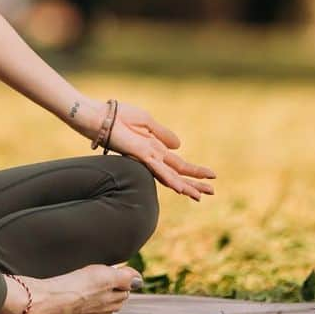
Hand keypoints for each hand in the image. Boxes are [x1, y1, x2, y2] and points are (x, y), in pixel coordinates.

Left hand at [87, 97, 216, 201]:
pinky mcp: (141, 156)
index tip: (211, 175)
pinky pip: (158, 170)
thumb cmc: (120, 117)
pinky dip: (170, 179)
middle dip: (195, 182)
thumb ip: (163, 134)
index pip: (178, 164)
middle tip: (213, 192)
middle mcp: (153, 158)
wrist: (102, 117)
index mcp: (155, 149)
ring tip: (201, 196)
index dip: (194, 170)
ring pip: (171, 176)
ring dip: (187, 186)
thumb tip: (179, 145)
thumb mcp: (147, 122)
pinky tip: (181, 189)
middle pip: (178, 173)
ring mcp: (147, 159)